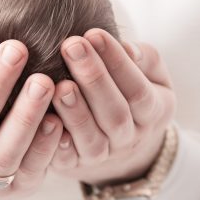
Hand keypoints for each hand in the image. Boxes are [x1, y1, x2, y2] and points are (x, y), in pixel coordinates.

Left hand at [50, 28, 176, 183]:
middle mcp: (130, 137)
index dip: (117, 62)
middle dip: (93, 78)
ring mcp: (104, 155)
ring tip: (58, 84)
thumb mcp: (150, 74)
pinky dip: (56, 143)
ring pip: (92, 139)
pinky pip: (67, 159)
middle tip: (71, 46)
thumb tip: (128, 49)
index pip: (138, 89)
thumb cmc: (130, 94)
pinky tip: (45, 120)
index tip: (94, 33)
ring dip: (75, 112)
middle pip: (115, 113)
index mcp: (153, 111)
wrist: (121, 145)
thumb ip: (144, 59)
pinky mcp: (76, 165)